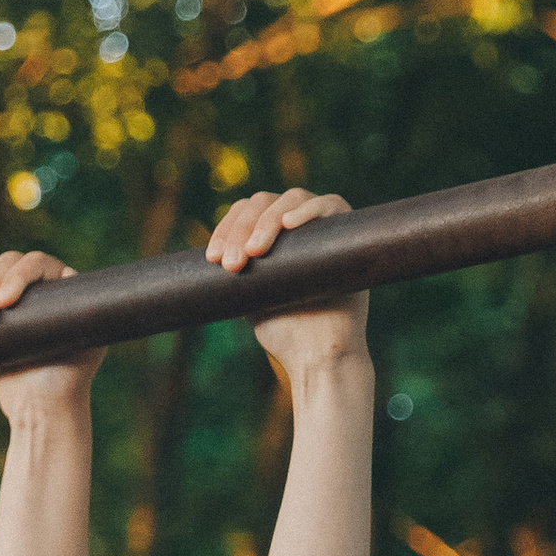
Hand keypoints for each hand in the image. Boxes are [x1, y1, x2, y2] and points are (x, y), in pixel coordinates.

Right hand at [0, 248, 100, 419]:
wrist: (39, 412)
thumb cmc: (61, 387)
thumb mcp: (72, 351)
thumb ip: (65, 324)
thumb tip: (53, 303)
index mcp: (68, 289)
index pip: (38, 265)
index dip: (16, 277)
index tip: (3, 303)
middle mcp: (46, 289)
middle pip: (11, 265)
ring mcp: (21, 300)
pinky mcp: (0, 315)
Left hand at [204, 186, 367, 372]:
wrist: (317, 357)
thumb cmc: (284, 333)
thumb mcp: (250, 298)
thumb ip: (238, 274)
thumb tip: (208, 259)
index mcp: (273, 237)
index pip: (245, 213)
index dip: (226, 229)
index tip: (213, 258)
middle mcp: (296, 225)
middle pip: (263, 202)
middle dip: (241, 229)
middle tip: (232, 263)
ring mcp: (321, 224)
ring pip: (292, 198)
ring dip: (267, 221)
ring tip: (255, 251)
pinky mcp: (347, 230)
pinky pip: (330, 204)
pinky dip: (308, 210)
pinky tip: (289, 223)